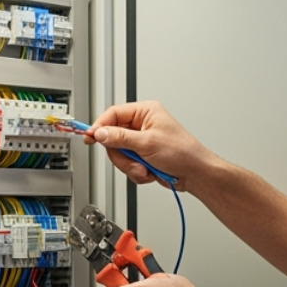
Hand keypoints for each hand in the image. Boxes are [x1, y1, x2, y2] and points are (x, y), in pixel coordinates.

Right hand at [87, 101, 214, 190]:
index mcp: (145, 112)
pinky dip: (136, 172)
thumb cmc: (183, 152)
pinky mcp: (142, 157)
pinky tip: (149, 171)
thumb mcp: (147, 143)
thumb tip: (100, 133)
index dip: (100, 126)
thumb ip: (120, 138)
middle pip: (113, 138)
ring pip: (119, 154)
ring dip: (130, 166)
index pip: (113, 114)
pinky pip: (127, 165)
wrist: (195, 173)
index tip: (91, 137)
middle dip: (122, 155)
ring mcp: (141, 142)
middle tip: (132, 160)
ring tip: (145, 168)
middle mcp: (142, 125)